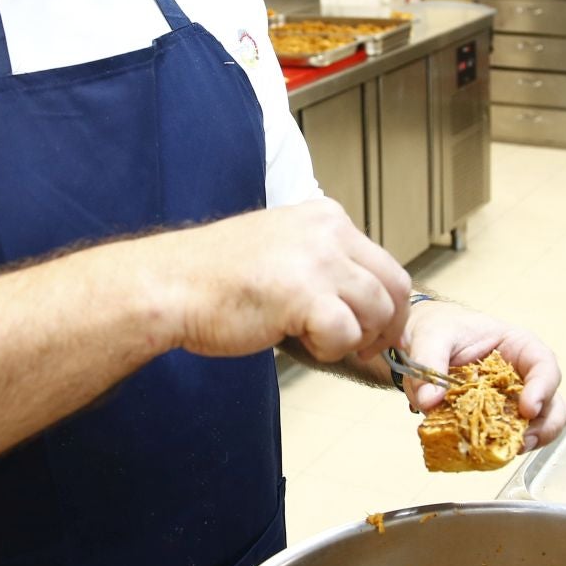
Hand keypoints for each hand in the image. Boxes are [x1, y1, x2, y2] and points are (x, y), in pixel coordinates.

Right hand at [152, 197, 410, 362]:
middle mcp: (329, 231)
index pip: (385, 263)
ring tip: (314, 338)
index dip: (385, 305)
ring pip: (377, 313)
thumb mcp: (282, 248)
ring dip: (353, 339)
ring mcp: (319, 261)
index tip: (370, 328)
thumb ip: (324, 263)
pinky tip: (298, 340)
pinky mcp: (306, 295)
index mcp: (326, 216)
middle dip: (385, 326)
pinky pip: (347, 335)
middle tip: (362, 347)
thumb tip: (365, 303)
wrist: (171, 285)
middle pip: (394, 287)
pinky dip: (330, 349)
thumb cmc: (217, 277)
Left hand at [399, 300, 565, 452]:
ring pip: (536, 425)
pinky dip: (500, 446)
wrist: (422, 341)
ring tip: (505, 450)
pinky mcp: (494, 419)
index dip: (543, 388)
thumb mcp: (431, 336)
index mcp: (517, 346)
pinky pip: (506, 436)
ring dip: (526, 440)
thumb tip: (429, 400)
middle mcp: (522, 375)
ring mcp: (511, 400)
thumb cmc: (439, 327)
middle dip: (544, 425)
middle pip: (551, 402)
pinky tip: (484, 451)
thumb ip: (430, 362)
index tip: (528, 408)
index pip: (543, 364)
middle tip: (521, 439)